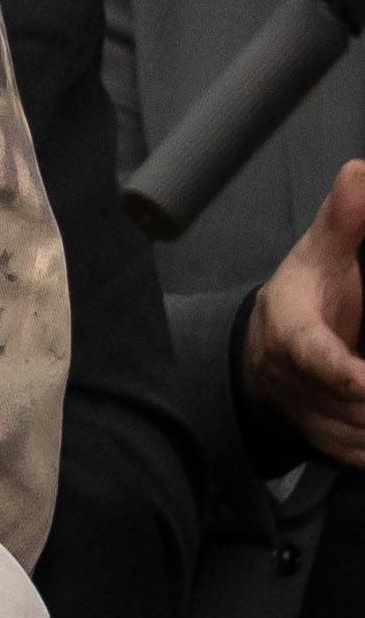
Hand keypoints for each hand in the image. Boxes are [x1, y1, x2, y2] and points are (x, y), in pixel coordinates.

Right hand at [241, 158, 364, 465]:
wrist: (264, 360)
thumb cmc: (304, 301)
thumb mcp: (320, 256)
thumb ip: (344, 220)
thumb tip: (360, 169)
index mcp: (293, 334)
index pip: (315, 356)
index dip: (341, 372)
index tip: (361, 380)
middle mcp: (298, 385)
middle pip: (355, 404)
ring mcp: (314, 422)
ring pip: (363, 437)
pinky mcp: (333, 448)